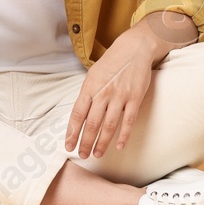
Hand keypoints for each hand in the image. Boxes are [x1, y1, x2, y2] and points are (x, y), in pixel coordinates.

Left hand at [64, 29, 159, 158]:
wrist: (134, 49)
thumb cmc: (111, 63)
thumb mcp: (93, 75)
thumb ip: (87, 95)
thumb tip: (79, 116)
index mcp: (90, 88)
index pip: (77, 115)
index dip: (72, 133)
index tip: (68, 145)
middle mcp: (103, 93)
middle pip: (92, 124)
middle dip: (85, 142)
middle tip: (82, 155)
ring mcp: (119, 96)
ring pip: (109, 126)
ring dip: (102, 143)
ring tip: (97, 154)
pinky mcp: (135, 98)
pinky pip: (128, 121)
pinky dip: (124, 136)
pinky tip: (119, 146)